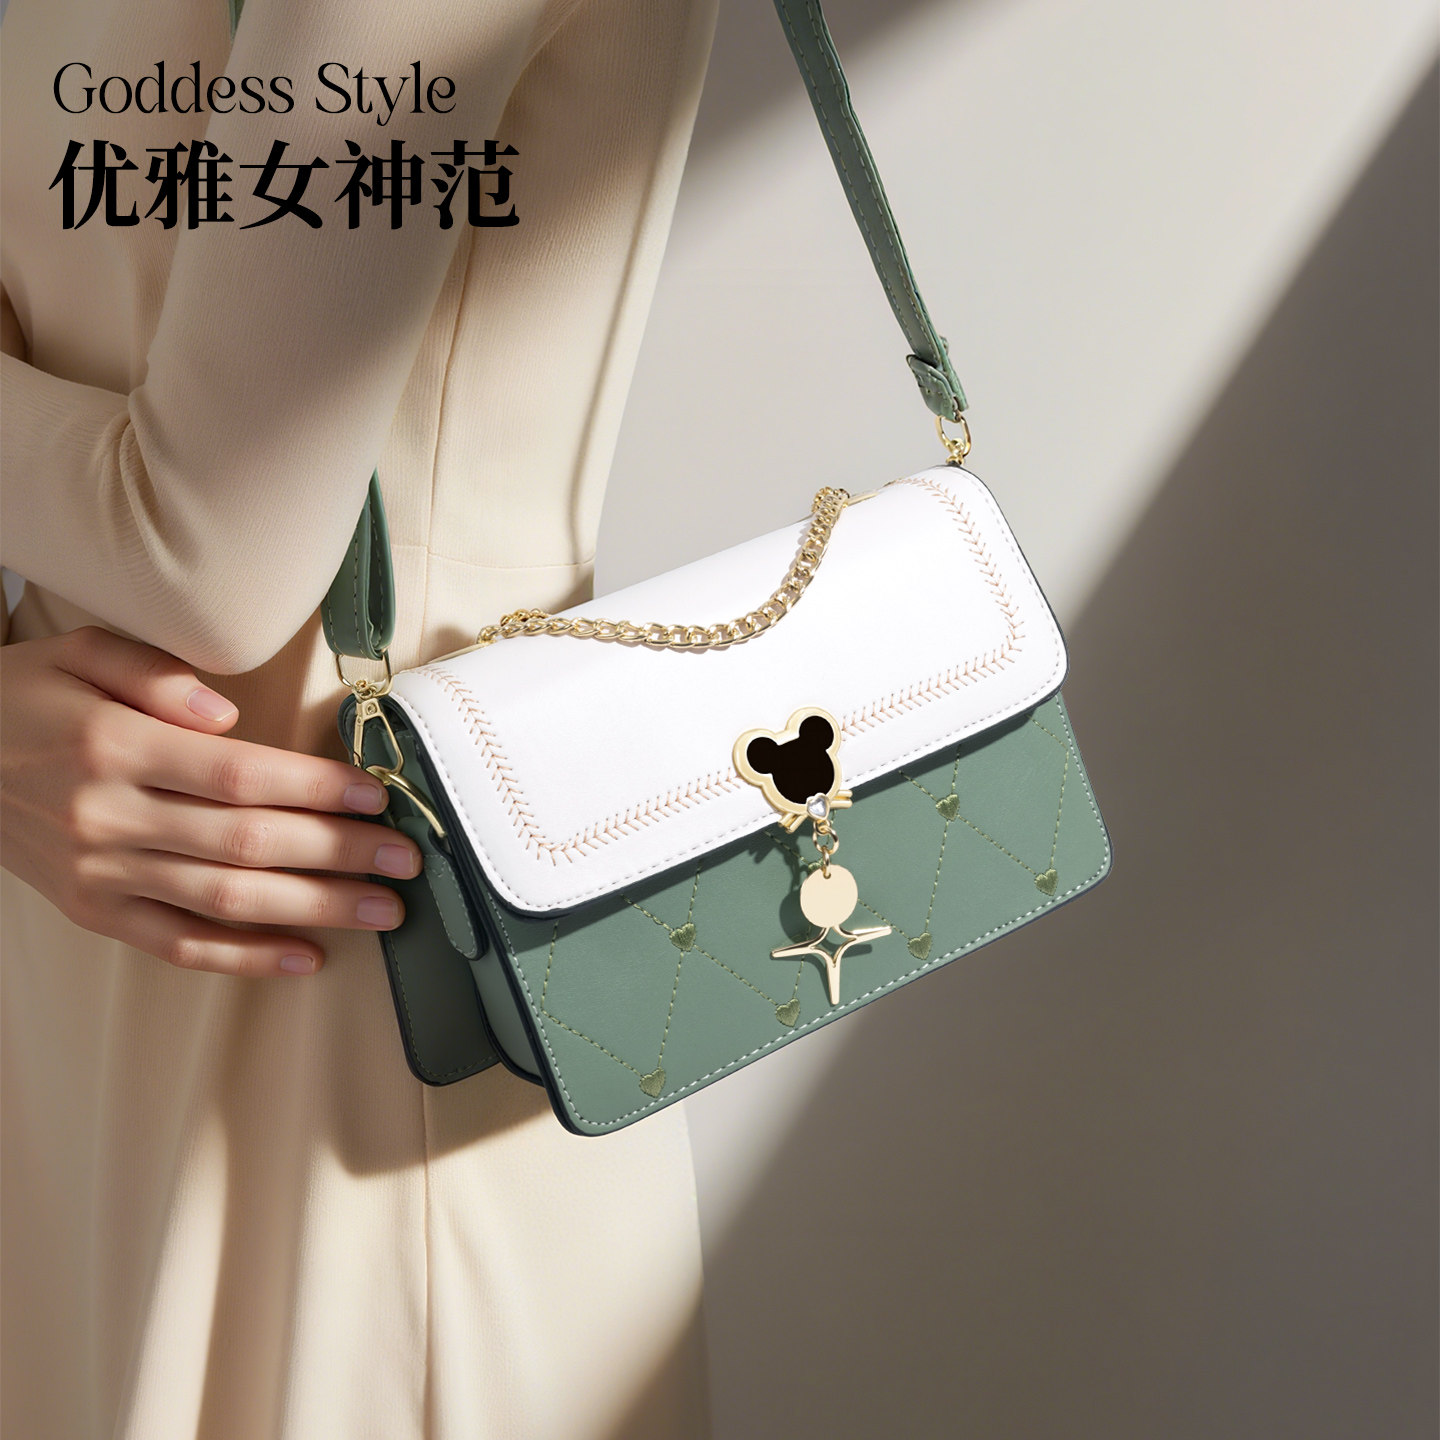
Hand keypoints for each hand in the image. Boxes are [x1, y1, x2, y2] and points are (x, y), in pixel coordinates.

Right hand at [0, 625, 421, 977]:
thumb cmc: (22, 698)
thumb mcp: (77, 653)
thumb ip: (153, 672)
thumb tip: (228, 715)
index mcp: (114, 747)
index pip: (238, 776)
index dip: (315, 789)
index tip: (377, 795)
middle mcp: (108, 817)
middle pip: (246, 843)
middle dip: (337, 852)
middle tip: (407, 858)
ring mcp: (100, 874)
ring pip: (224, 900)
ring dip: (314, 907)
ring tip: (384, 908)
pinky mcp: (92, 913)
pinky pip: (178, 945)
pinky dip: (245, 958)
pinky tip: (309, 958)